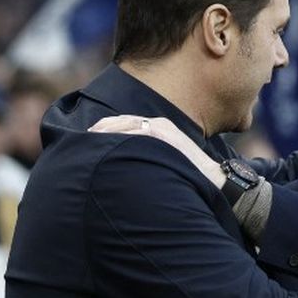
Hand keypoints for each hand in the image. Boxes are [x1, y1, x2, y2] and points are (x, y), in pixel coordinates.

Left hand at [88, 115, 225, 187]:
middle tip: (83, 137)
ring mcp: (161, 128)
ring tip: (89, 138)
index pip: (128, 123)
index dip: (108, 128)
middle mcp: (159, 124)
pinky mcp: (163, 134)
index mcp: (160, 128)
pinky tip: (105, 142)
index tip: (91, 136)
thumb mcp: (169, 159)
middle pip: (123, 121)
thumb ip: (152, 155)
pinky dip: (119, 134)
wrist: (214, 177)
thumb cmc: (192, 174)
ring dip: (107, 131)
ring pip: (126, 124)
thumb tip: (134, 166)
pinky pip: (136, 131)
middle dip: (102, 128)